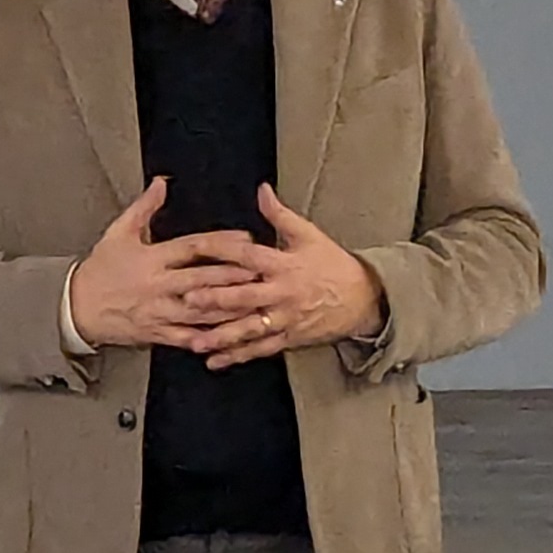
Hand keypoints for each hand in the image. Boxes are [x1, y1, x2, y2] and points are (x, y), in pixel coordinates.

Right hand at [65, 179, 258, 350]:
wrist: (76, 307)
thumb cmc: (100, 269)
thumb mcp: (118, 232)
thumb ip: (144, 208)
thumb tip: (162, 183)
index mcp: (151, 258)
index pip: (191, 248)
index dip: (220, 243)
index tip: (245, 239)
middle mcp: (157, 285)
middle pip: (201, 279)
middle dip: (233, 277)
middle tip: (262, 273)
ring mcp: (158, 311)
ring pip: (199, 312)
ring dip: (228, 308)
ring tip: (254, 304)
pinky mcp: (156, 333)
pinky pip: (185, 337)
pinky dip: (206, 338)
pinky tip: (227, 337)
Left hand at [186, 188, 387, 367]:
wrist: (364, 299)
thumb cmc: (333, 264)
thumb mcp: (309, 235)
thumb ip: (280, 215)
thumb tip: (261, 190)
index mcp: (284, 265)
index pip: (247, 255)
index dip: (221, 249)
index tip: (195, 246)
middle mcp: (282, 294)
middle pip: (245, 297)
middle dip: (216, 299)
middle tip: (188, 299)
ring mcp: (285, 319)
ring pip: (250, 329)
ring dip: (222, 336)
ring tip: (195, 343)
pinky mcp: (289, 338)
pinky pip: (260, 349)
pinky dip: (238, 356)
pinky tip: (214, 362)